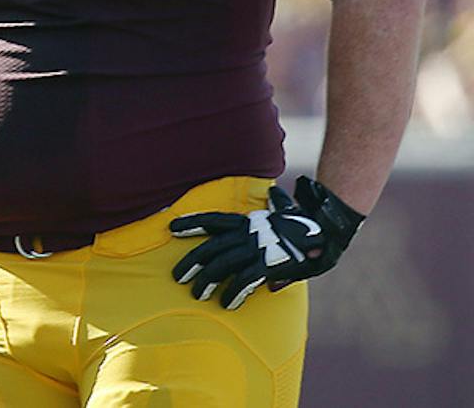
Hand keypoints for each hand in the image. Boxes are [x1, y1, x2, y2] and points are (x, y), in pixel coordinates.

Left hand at [170, 175, 364, 309]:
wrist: (328, 232)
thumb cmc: (307, 225)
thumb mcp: (286, 211)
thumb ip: (275, 207)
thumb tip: (274, 196)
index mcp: (249, 222)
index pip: (213, 221)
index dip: (192, 224)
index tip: (172, 228)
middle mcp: (248, 234)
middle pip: (211, 247)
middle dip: (192, 262)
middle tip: (176, 276)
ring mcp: (256, 249)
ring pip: (223, 264)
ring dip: (207, 281)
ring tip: (196, 294)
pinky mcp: (269, 265)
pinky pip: (245, 280)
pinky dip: (234, 292)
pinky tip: (226, 303)